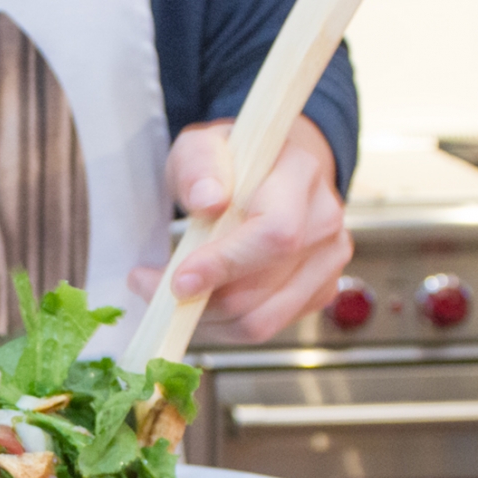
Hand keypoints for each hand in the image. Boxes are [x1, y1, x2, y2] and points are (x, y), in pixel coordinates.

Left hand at [129, 116, 352, 342]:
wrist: (270, 176)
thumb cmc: (230, 165)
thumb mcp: (200, 148)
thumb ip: (198, 166)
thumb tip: (208, 201)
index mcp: (300, 174)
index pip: (275, 233)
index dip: (225, 264)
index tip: (178, 281)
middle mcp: (325, 220)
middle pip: (262, 289)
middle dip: (199, 301)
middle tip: (149, 286)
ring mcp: (328, 261)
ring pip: (259, 321)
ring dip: (204, 320)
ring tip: (170, 297)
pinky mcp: (318, 292)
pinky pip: (263, 329)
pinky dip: (221, 326)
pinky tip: (199, 302)